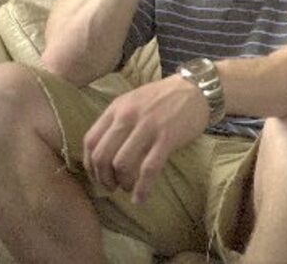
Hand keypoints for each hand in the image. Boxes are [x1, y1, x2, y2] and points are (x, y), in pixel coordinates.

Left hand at [82, 75, 208, 203]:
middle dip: (103, 178)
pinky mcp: (167, 138)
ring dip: (122, 183)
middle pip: (102, 156)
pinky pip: (148, 169)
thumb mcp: (134, 100)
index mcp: (117, 108)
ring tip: (128, 188)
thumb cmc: (165, 96)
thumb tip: (105, 148)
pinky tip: (140, 198)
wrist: (197, 88)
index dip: (89, 164)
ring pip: (121, 164)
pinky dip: (142, 188)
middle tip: (111, 186)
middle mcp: (128, 117)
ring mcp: (147, 127)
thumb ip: (118, 119)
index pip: (90, 141)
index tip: (97, 175)